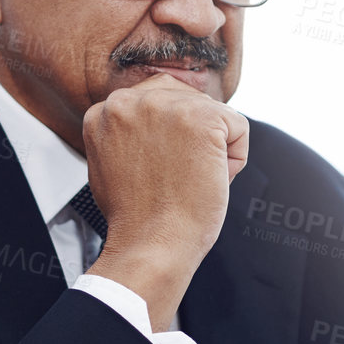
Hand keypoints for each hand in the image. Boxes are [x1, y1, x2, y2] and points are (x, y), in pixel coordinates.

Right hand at [81, 72, 248, 329]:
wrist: (151, 246)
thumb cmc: (137, 219)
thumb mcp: (111, 164)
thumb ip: (126, 134)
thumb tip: (154, 124)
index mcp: (105, 110)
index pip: (157, 97)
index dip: (172, 136)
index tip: (163, 167)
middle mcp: (130, 100)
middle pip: (188, 100)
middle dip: (193, 139)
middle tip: (177, 177)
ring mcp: (165, 106)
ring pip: (214, 114)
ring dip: (213, 149)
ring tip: (188, 179)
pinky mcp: (201, 118)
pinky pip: (238, 127)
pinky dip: (234, 159)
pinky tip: (209, 179)